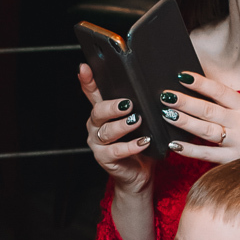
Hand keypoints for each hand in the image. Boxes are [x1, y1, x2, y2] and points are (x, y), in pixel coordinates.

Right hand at [79, 63, 153, 194]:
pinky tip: (143, 143)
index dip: (87, 80)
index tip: (84, 67)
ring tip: (137, 122)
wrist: (139, 172)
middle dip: (112, 107)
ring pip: (106, 131)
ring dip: (122, 126)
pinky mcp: (104, 158)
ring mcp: (97, 142)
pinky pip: (116, 151)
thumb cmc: (141, 142)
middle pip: (97, 112)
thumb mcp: (141, 120)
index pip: (92, 93)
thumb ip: (140, 105)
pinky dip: (131, 146)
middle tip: (128, 104)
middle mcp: (95, 126)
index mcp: (103, 112)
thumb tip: (154, 85)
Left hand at [157, 72, 239, 162]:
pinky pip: (206, 154)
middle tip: (166, 96)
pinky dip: (189, 149)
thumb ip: (229, 104)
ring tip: (167, 114)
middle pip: (208, 110)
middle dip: (185, 102)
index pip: (220, 92)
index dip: (200, 83)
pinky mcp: (232, 161)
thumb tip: (199, 91)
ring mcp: (237, 143)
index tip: (181, 77)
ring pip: (205, 130)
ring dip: (184, 121)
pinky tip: (174, 143)